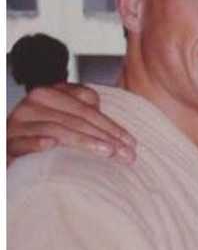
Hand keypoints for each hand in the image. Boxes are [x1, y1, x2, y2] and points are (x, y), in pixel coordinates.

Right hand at [7, 83, 135, 162]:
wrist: (11, 154)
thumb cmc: (43, 138)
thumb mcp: (67, 122)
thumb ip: (84, 112)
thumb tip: (108, 118)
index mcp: (50, 95)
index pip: (87, 109)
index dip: (112, 126)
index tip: (132, 144)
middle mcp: (32, 105)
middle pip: (77, 119)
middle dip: (106, 137)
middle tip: (126, 155)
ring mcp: (17, 123)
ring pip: (56, 129)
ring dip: (84, 141)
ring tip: (106, 152)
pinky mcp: (7, 143)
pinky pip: (22, 141)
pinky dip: (37, 142)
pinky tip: (51, 145)